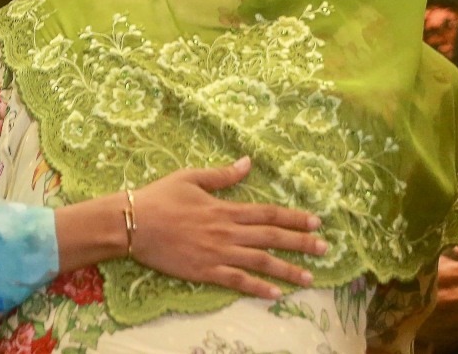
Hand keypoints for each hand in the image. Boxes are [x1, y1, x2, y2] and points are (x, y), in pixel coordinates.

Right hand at [131, 156, 326, 298]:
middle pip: (271, 238)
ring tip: (310, 277)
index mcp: (225, 208)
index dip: (294, 218)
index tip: (316, 221)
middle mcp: (227, 232)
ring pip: (260, 262)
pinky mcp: (205, 272)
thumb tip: (248, 162)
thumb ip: (222, 174)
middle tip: (325, 248)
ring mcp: (218, 254)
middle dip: (301, 243)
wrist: (133, 224)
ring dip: (287, 269)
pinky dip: (258, 288)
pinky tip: (275, 294)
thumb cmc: (159, 197)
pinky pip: (237, 281)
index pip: (268, 213)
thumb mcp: (190, 177)